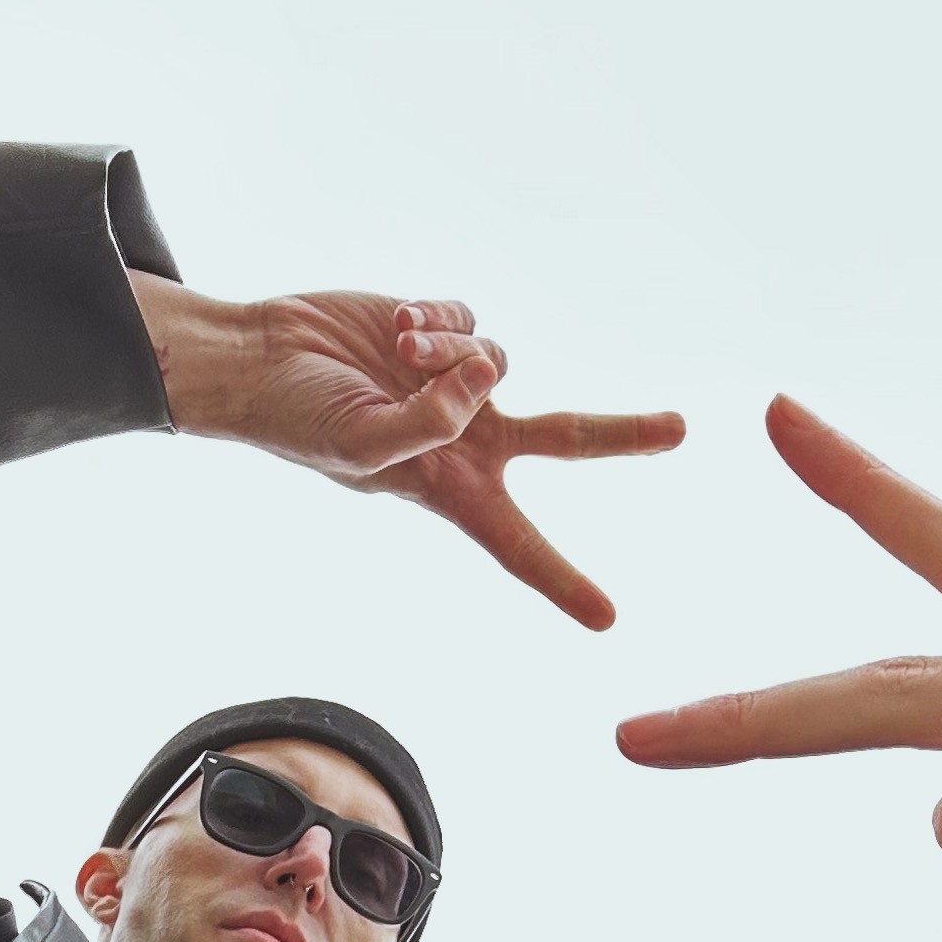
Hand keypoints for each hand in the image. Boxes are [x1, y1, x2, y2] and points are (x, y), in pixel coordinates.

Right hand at [132, 276, 684, 629]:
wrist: (260, 358)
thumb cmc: (299, 422)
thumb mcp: (361, 444)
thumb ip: (427, 423)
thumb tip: (484, 380)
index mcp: (451, 491)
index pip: (518, 545)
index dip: (562, 580)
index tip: (608, 618)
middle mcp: (467, 440)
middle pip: (565, 437)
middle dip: (623, 434)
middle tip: (681, 429)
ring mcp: (458, 384)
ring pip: (499, 360)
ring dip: (452, 354)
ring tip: (398, 354)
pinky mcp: (442, 333)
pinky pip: (469, 323)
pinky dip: (437, 324)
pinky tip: (396, 330)